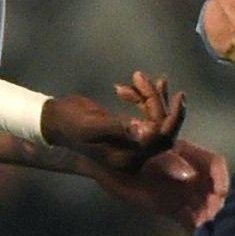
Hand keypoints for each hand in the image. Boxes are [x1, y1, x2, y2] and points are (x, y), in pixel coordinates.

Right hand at [42, 71, 183, 173]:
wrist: (55, 119)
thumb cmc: (70, 123)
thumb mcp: (92, 126)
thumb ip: (120, 129)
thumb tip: (148, 131)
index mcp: (127, 158)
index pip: (161, 140)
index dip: (173, 119)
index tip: (179, 95)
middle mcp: (134, 154)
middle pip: (161, 128)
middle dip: (157, 101)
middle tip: (142, 78)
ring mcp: (132, 143)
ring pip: (155, 118)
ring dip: (149, 96)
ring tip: (137, 76)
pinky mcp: (130, 130)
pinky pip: (147, 114)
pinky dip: (143, 97)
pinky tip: (133, 83)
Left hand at [86, 139, 230, 232]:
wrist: (102, 165)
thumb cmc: (124, 158)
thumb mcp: (145, 156)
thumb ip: (169, 163)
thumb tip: (191, 175)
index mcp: (185, 154)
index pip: (213, 164)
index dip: (222, 178)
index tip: (221, 193)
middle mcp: (188, 172)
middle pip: (213, 189)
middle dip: (218, 205)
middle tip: (215, 220)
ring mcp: (181, 191)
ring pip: (204, 205)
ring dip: (209, 219)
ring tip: (207, 232)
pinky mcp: (172, 210)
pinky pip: (189, 220)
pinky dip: (195, 230)